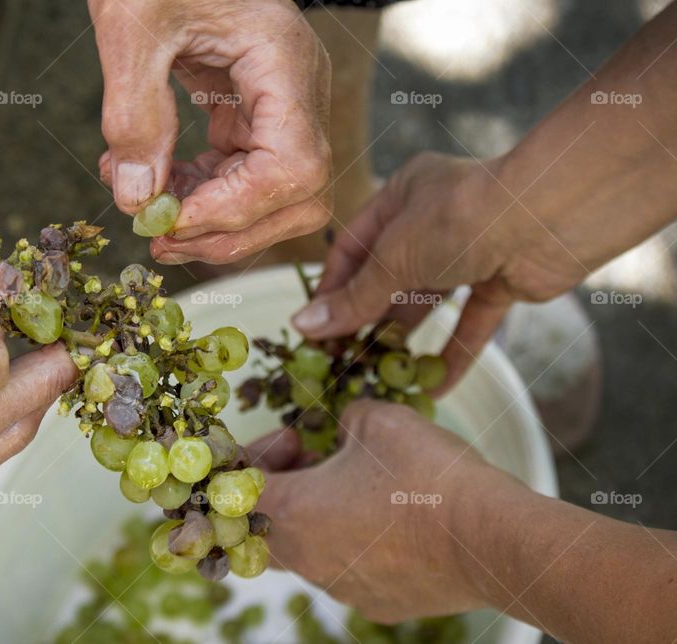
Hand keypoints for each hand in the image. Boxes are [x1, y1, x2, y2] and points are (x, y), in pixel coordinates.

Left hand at [90, 0, 332, 263]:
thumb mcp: (132, 23)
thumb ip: (134, 113)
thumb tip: (138, 199)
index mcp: (286, 61)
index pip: (293, 168)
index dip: (235, 210)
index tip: (170, 222)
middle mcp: (297, 90)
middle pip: (299, 196)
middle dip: (229, 232)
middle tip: (160, 241)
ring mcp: (280, 104)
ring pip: (272, 196)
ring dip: (211, 220)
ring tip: (146, 212)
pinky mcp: (252, 112)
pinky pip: (241, 174)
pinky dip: (198, 193)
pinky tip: (151, 182)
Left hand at [250, 399, 515, 622]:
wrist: (490, 537)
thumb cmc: (424, 472)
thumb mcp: (375, 419)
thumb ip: (344, 420)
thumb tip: (345, 428)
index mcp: (291, 514)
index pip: (237, 489)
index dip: (257, 456)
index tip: (294, 438)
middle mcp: (306, 560)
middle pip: (263, 528)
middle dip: (281, 489)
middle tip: (314, 459)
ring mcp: (342, 588)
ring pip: (306, 552)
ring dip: (317, 516)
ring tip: (358, 485)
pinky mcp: (379, 603)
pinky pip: (349, 571)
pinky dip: (355, 543)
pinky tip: (391, 520)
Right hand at [290, 152, 593, 387]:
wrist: (549, 218)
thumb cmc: (459, 219)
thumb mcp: (394, 258)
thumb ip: (354, 298)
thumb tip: (304, 327)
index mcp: (400, 196)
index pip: (351, 248)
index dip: (331, 290)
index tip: (314, 331)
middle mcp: (432, 220)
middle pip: (387, 278)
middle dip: (365, 320)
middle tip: (343, 361)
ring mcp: (468, 252)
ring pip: (427, 302)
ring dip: (405, 340)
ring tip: (379, 377)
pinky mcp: (500, 281)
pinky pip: (470, 323)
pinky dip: (453, 354)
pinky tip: (433, 387)